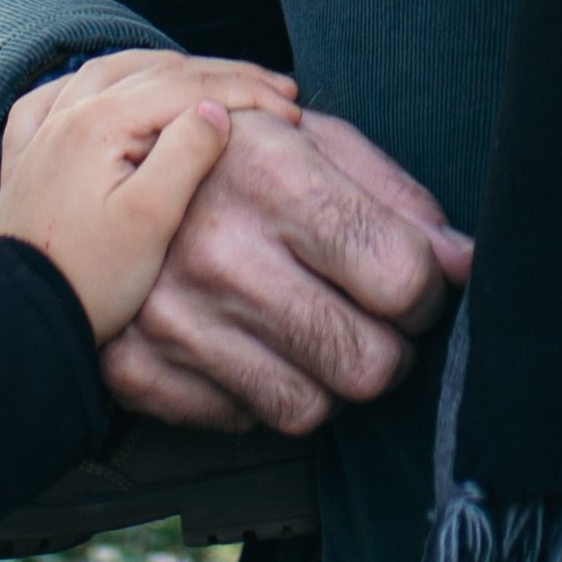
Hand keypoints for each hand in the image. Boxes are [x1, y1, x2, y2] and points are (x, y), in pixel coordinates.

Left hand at [0, 54, 282, 340]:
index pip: (188, 87)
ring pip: (110, 71)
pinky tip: (107, 89)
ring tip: (211, 81)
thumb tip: (215, 110)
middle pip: (155, 70)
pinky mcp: (26, 158)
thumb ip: (185, 155)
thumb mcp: (151, 221)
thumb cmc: (92, 280)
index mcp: (99, 123)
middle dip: (221, 76)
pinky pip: (57, 95)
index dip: (248, 92)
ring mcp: (41, 133)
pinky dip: (94, 84)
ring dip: (166, 70)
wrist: (22, 319)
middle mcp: (65, 113)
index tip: (293, 110)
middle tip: (275, 90)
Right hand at [103, 103, 472, 434]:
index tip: (413, 283)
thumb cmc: (230, 155)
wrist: (95, 176)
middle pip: (367, 364)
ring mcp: (172, 317)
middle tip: (369, 318)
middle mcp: (219, 251)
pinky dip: (259, 392)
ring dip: (328, 377)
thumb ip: (396, 198)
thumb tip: (466, 265)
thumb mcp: (312, 140)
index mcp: (272, 175)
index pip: (404, 280)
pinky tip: (251, 344)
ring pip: (310, 409)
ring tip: (312, 329)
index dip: (428, 292)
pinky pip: (243, 421)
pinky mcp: (137, 368)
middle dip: (388, 348)